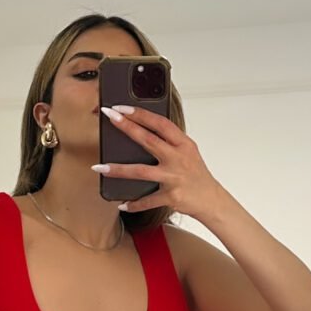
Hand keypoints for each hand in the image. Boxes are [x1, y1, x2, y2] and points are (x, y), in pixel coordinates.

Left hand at [95, 105, 221, 219]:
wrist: (211, 200)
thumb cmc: (195, 174)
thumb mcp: (187, 151)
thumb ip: (169, 141)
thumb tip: (141, 129)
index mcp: (183, 144)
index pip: (160, 123)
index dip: (141, 113)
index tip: (122, 107)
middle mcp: (178, 158)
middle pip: (148, 140)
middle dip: (127, 127)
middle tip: (109, 117)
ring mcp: (174, 178)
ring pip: (141, 171)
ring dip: (118, 170)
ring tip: (99, 168)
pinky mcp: (171, 197)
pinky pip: (147, 200)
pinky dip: (134, 204)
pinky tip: (121, 204)